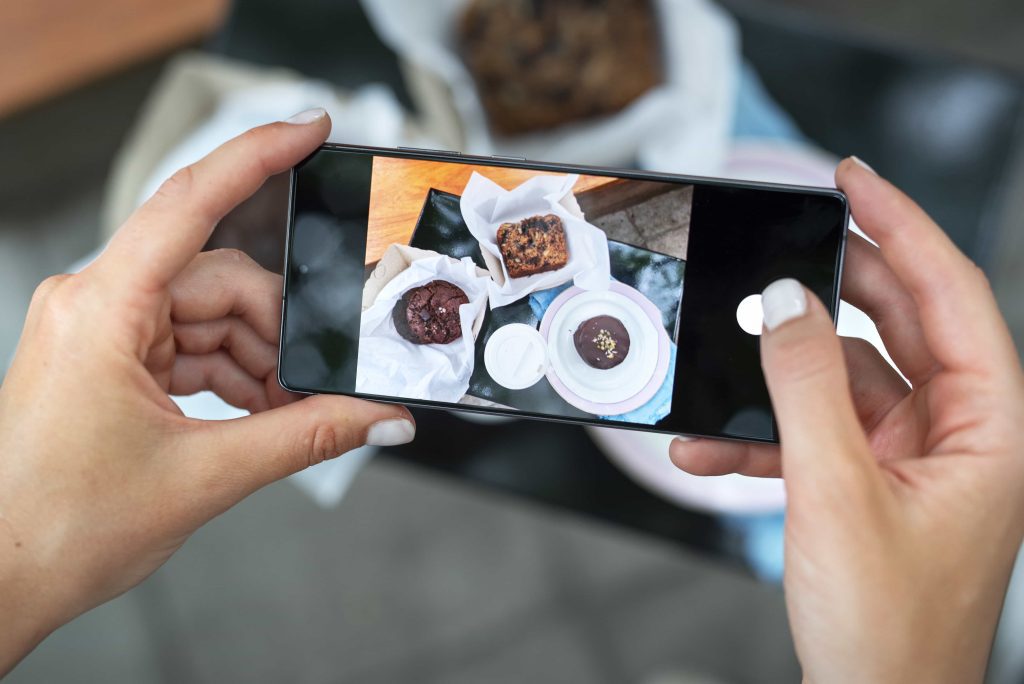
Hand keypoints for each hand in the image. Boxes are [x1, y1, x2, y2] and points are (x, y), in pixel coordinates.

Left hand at [0, 109, 414, 673]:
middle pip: (221, 280)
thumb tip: (377, 417)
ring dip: (257, 363)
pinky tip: (257, 414)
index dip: (257, 156)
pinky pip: (189, 342)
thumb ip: (306, 436)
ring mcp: (101, 328)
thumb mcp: (204, 476)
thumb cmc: (55, 526)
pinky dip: (230, 374)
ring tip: (284, 419)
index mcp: (102, 308)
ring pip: (210, 315)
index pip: (190, 203)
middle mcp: (95, 303)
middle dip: (278, 333)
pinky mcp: (108, 355)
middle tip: (317, 388)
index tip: (309, 129)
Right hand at [671, 158, 1023, 682]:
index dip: (901, 226)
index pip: (951, 294)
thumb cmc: (886, 628)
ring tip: (723, 365)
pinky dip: (764, 432)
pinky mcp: (871, 480)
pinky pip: (816, 429)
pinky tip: (709, 444)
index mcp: (994, 427)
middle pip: (899, 323)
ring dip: (778, 377)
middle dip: (831, 290)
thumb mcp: (835, 491)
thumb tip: (782, 302)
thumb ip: (805, 385)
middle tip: (780, 246)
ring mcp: (915, 457)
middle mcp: (962, 432)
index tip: (853, 179)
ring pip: (846, 377)